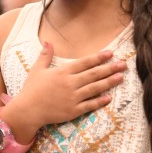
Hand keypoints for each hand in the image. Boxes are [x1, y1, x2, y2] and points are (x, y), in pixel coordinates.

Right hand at [6, 42, 126, 134]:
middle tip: (123, 64)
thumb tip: (48, 41)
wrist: (27, 110)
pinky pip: (89, 105)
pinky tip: (109, 97)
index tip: (110, 54)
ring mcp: (73, 98)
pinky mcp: (73, 111)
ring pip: (95, 88)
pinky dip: (99, 101)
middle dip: (110, 68)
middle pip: (94, 74)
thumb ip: (45, 55)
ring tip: (121, 77)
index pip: (85, 63)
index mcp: (63, 72)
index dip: (99, 58)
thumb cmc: (31, 89)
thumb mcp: (37, 69)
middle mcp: (70, 83)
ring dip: (109, 82)